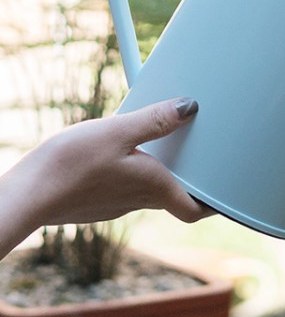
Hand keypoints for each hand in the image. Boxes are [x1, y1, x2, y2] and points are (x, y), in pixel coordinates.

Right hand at [0, 98, 206, 257]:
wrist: (22, 196)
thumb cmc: (70, 166)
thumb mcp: (117, 132)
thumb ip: (155, 120)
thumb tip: (191, 107)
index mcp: (153, 187)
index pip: (194, 209)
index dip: (214, 205)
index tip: (229, 193)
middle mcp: (137, 201)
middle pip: (175, 195)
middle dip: (190, 178)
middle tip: (200, 154)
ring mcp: (114, 205)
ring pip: (149, 191)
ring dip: (161, 172)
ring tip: (163, 144)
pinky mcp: (94, 202)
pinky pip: (124, 188)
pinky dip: (134, 173)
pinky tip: (122, 153)